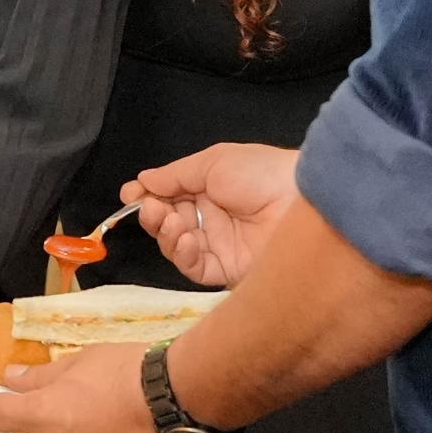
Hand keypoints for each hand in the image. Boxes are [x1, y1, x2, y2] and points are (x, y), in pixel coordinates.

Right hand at [123, 143, 301, 287]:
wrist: (301, 203)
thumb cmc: (261, 173)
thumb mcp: (214, 162)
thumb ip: (175, 174)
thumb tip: (143, 181)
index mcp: (210, 190)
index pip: (170, 196)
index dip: (148, 196)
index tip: (130, 194)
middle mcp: (212, 218)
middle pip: (168, 222)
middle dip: (152, 215)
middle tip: (150, 208)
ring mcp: (220, 246)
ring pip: (176, 246)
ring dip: (164, 234)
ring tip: (169, 220)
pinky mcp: (228, 270)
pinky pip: (194, 268)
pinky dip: (181, 254)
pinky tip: (183, 238)